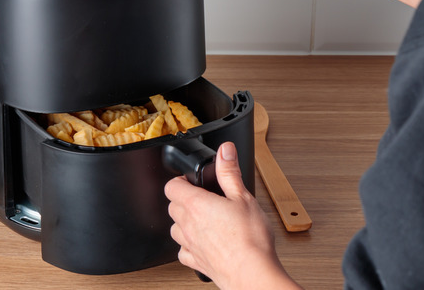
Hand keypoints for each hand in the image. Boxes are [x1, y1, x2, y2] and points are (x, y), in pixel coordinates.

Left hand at [165, 141, 300, 288]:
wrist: (252, 273)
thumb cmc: (249, 239)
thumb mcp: (243, 197)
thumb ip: (229, 172)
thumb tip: (224, 151)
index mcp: (196, 205)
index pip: (171, 186)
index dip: (180, 180)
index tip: (192, 181)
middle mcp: (187, 225)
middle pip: (172, 206)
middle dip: (184, 199)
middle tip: (203, 197)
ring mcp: (189, 245)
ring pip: (175, 228)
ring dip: (184, 221)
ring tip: (203, 219)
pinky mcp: (196, 262)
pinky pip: (183, 251)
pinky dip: (189, 245)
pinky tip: (203, 242)